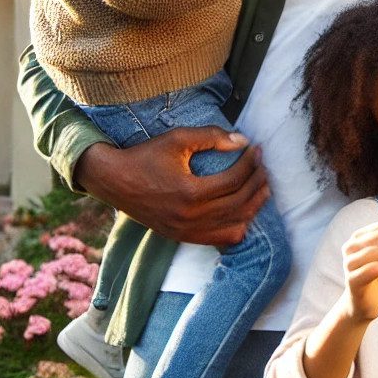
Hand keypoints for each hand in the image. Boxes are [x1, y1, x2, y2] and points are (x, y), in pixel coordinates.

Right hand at [74, 128, 268, 246]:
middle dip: (257, 182)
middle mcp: (190, 217)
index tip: (257, 150)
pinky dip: (237, 227)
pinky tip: (244, 211)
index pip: (234, 181)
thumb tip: (243, 141)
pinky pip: (220, 240)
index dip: (251, 164)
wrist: (113, 180)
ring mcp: (186, 231)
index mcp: (189, 193)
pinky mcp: (182, 237)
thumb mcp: (177, 139)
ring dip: (254, 206)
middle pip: (239, 203)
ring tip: (262, 187)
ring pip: (234, 226)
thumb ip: (211, 137)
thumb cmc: (145, 156)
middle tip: (263, 166)